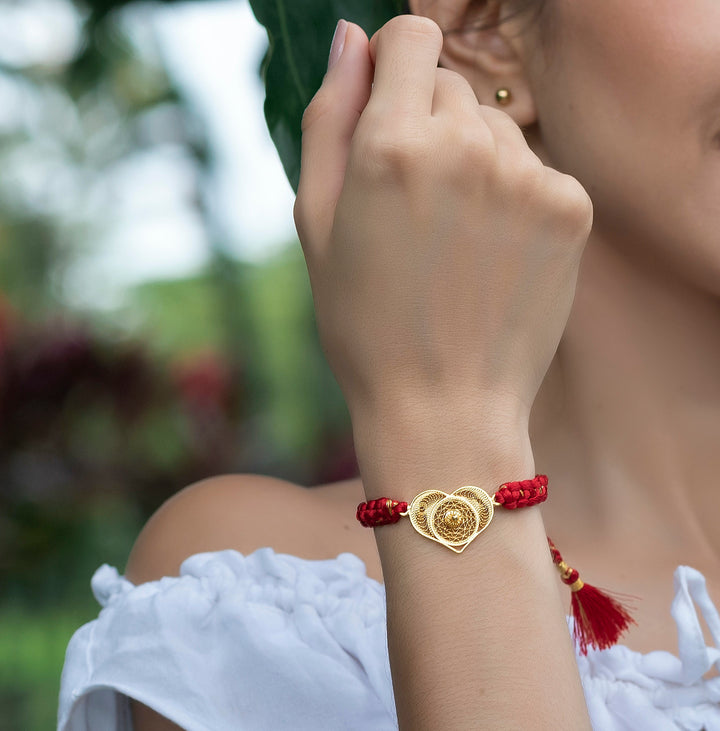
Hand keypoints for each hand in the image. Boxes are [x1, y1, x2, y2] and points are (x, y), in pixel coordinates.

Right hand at [294, 15, 591, 430]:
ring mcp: (528, 176)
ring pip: (496, 127)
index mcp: (391, 145)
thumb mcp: (316, 223)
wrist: (443, 406)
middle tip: (413, 206)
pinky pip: (536, 167)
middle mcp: (466, 146)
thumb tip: (350, 37)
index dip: (396, 67)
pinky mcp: (571, 207)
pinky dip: (514, 197)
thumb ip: (329, 118)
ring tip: (453, 239)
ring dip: (474, 161)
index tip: (390, 111)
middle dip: (428, 126)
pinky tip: (492, 254)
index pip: (411, 37)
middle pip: (453, 85)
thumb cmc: (366, 323)